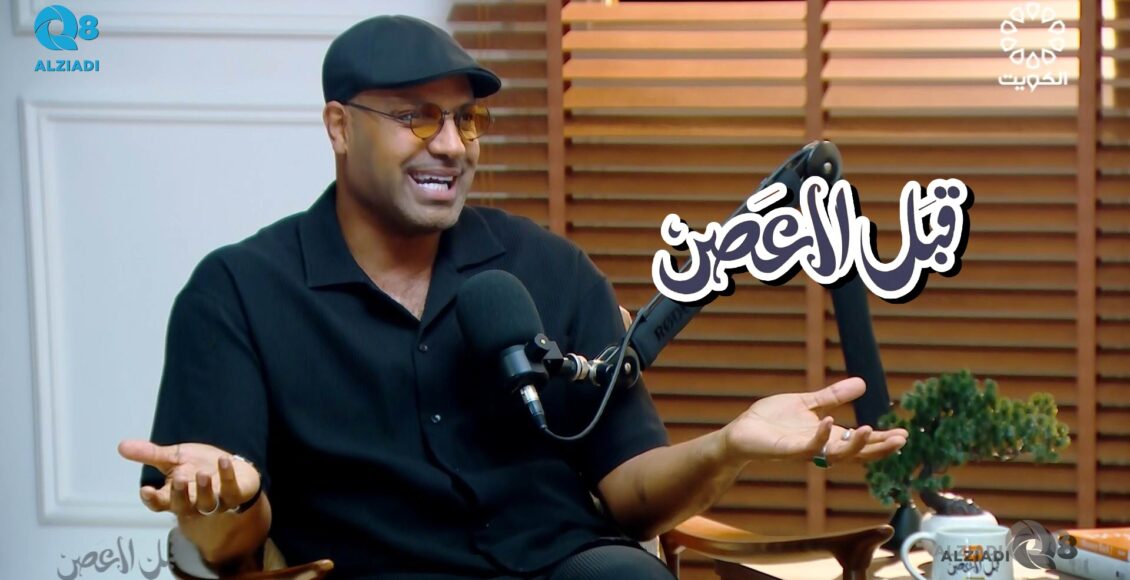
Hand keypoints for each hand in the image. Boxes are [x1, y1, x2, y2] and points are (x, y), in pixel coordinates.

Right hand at [117, 440, 259, 517]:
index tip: (146, 490)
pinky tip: (224, 461)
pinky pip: (232, 490)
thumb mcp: (173, 457)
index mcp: (174, 494)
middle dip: (180, 494)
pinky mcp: (234, 494)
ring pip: (207, 503)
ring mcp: (215, 500)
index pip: (159, 503)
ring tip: (203, 473)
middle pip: (183, 506)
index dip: (152, 500)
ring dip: (204, 490)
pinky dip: (228, 476)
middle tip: (179, 479)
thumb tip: (121, 446)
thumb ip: (150, 454)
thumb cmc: (197, 465)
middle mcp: (193, 501)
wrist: (229, 466)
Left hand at [721, 378, 906, 464]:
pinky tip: (828, 421)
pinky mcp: (786, 450)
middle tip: (900, 440)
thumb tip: (863, 384)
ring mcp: (804, 451)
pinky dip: (819, 435)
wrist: (741, 432)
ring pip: (835, 455)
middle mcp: (820, 447)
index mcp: (827, 437)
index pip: (860, 442)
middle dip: (878, 448)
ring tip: (868, 430)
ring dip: (853, 445)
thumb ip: (833, 396)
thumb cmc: (771, 421)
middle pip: (855, 453)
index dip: (881, 440)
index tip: (904, 435)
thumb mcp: (807, 403)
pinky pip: (807, 447)